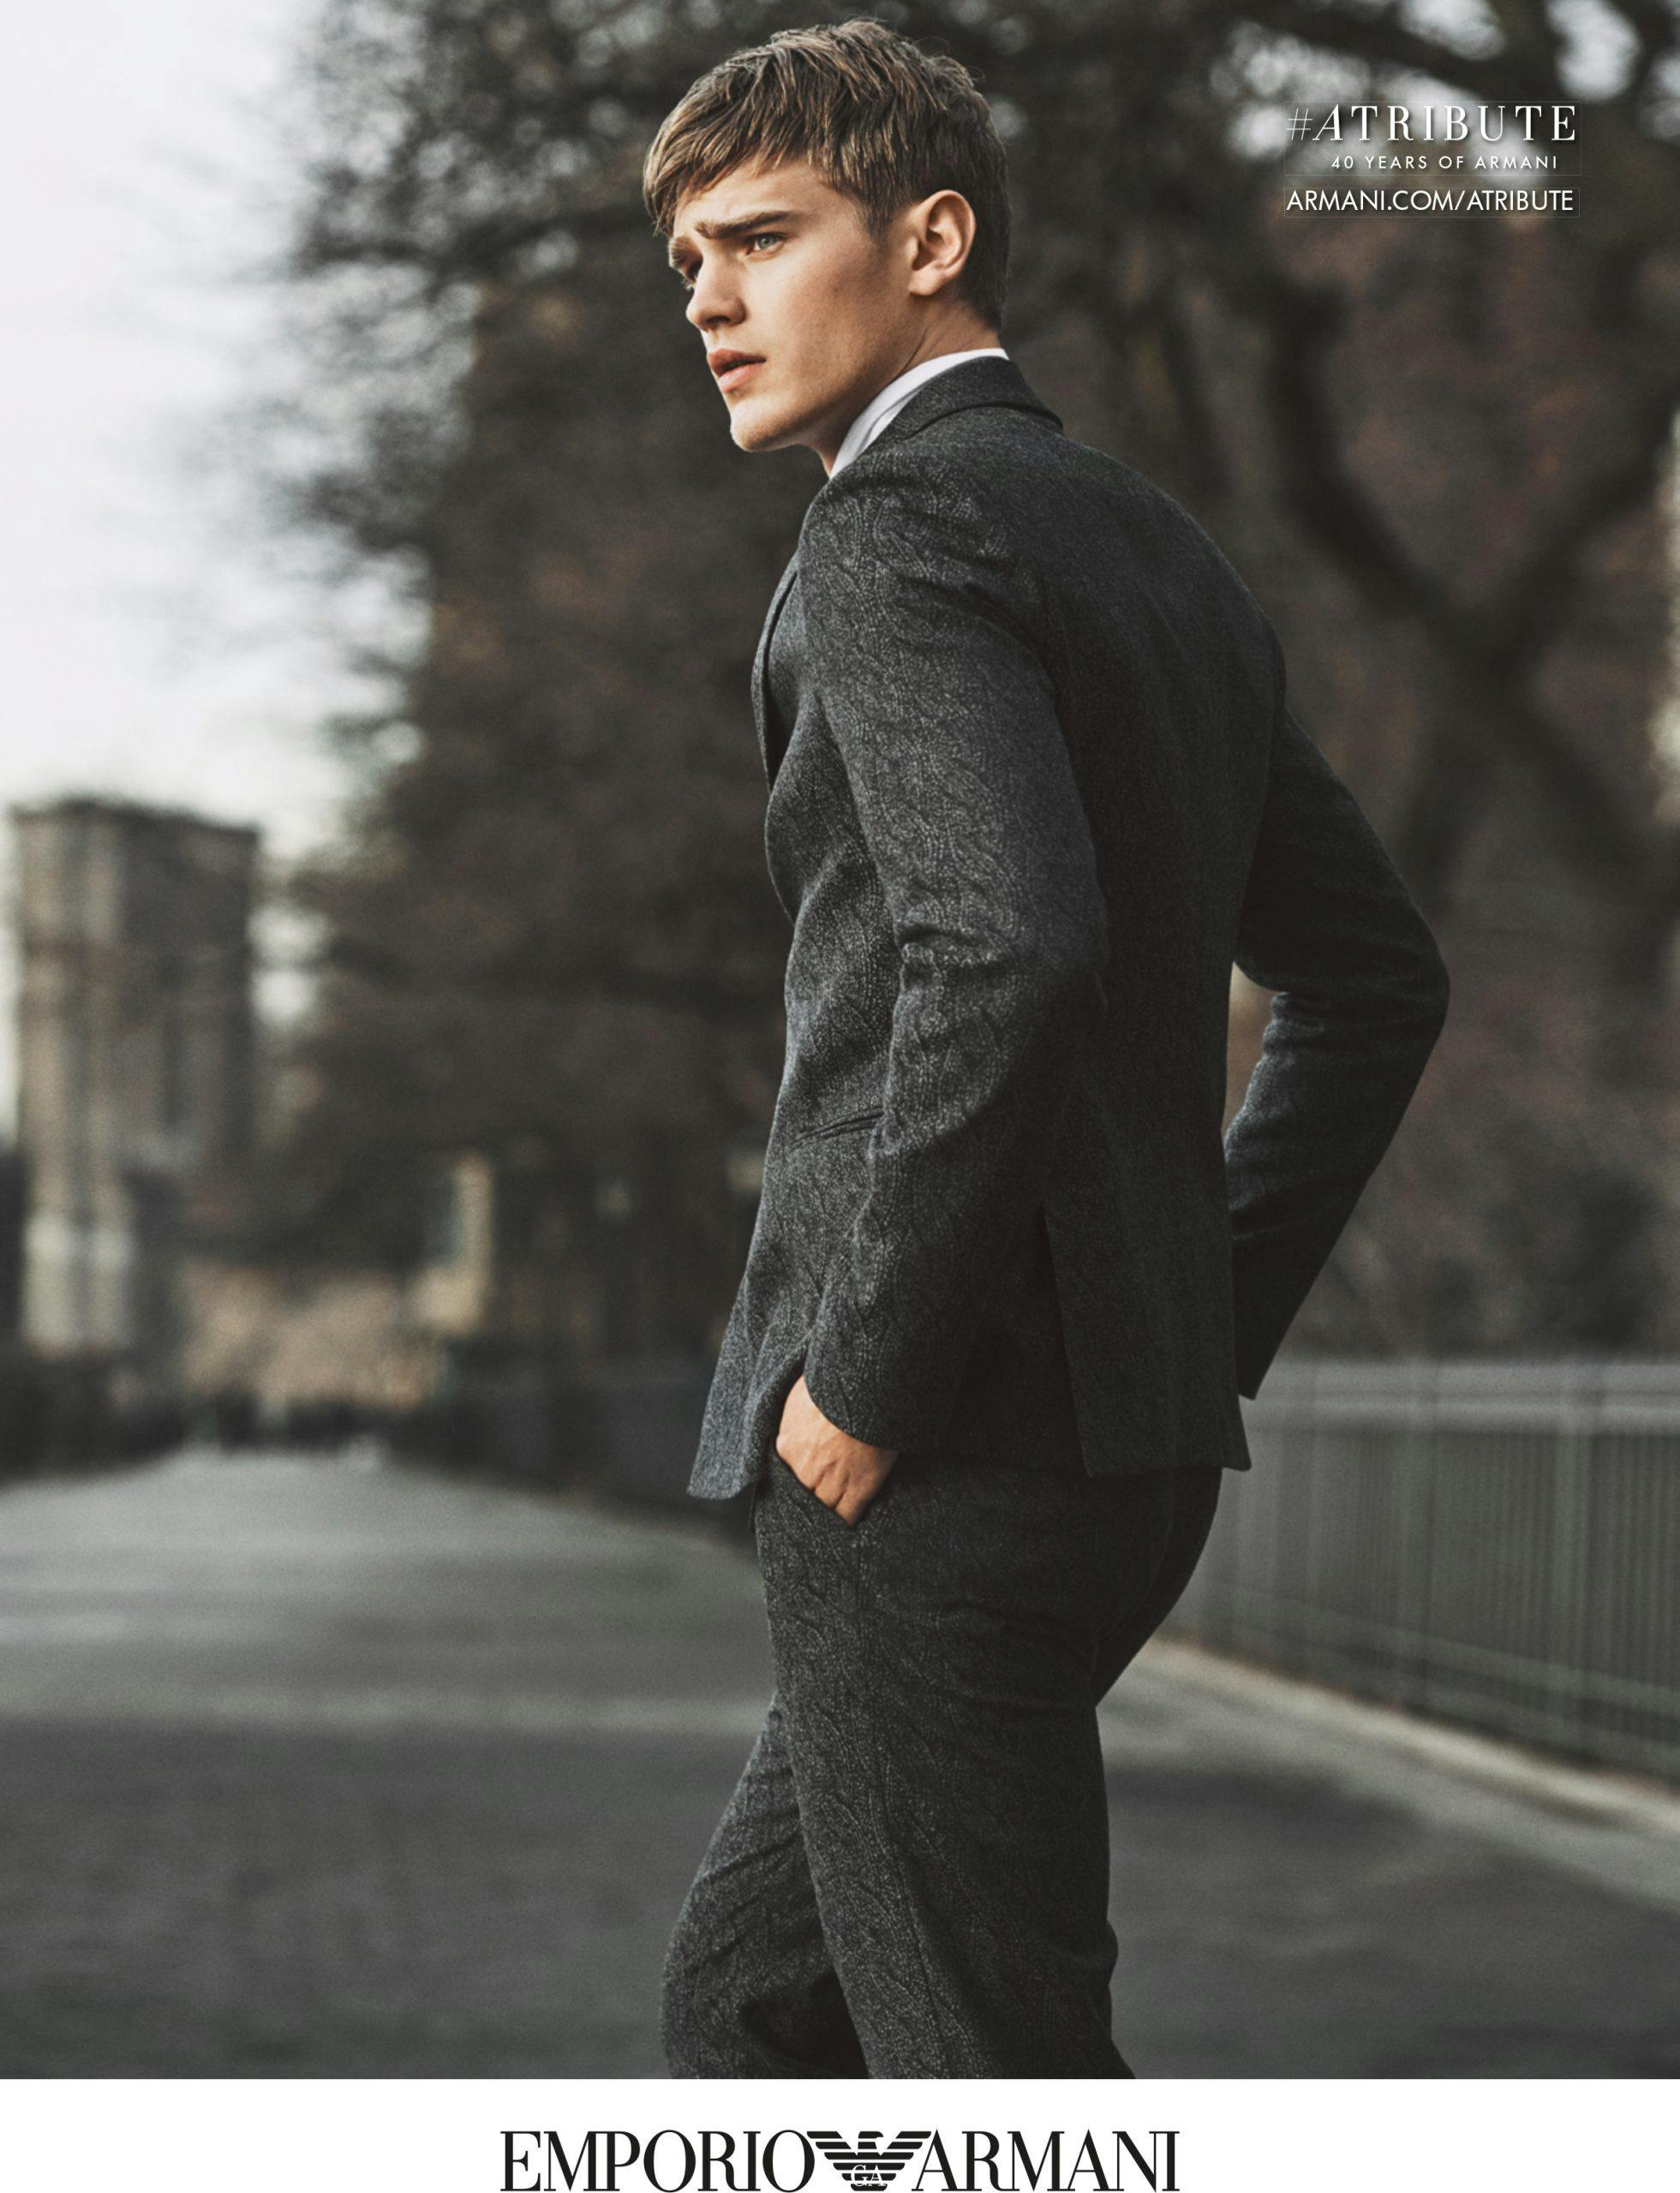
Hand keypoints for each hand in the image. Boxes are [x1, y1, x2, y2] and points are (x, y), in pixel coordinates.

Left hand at [774, 1373, 899, 1525]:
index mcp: (788, 1446)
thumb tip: (792, 1421)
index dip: (794, 1479)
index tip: (799, 1483)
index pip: (784, 1474)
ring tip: (828, 1522)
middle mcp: (805, 1469)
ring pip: (822, 1510)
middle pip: (801, 1497)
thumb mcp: (799, 1396)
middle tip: (811, 1506)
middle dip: (805, 1501)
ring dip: (824, 1515)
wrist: (865, 1389)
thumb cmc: (832, 1383)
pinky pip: (848, 1515)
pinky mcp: (859, 1488)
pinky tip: (847, 1525)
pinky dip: (846, 1522)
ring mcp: (832, 1481)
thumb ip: (792, 1416)